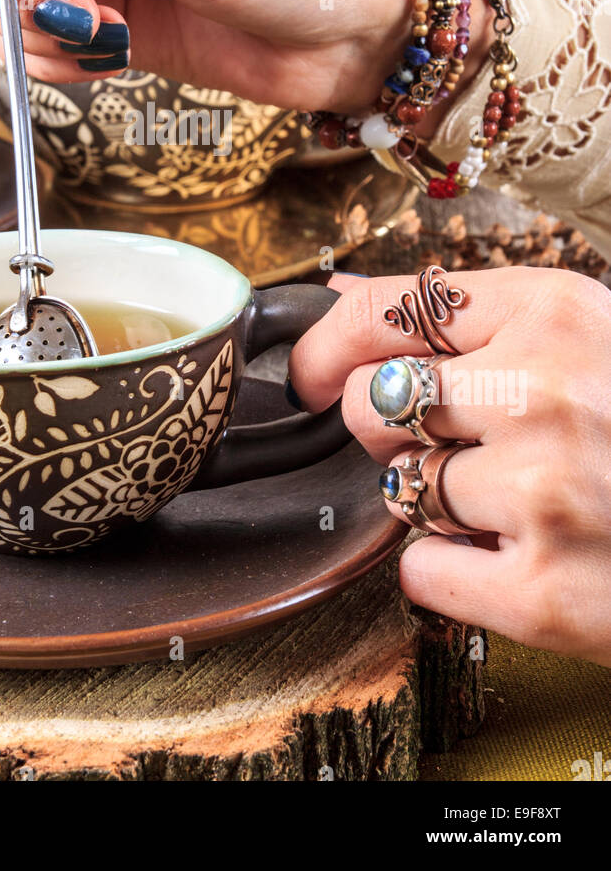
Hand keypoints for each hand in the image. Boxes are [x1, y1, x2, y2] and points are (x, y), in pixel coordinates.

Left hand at [289, 267, 610, 664]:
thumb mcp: (588, 334)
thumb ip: (470, 316)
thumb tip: (340, 299)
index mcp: (555, 314)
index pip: (385, 309)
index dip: (325, 343)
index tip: (307, 370)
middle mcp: (543, 392)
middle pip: (368, 404)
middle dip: (394, 431)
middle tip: (460, 446)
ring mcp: (541, 492)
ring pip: (397, 489)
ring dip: (440, 502)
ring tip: (519, 500)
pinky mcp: (543, 591)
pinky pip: (418, 570)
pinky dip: (451, 571)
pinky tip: (515, 554)